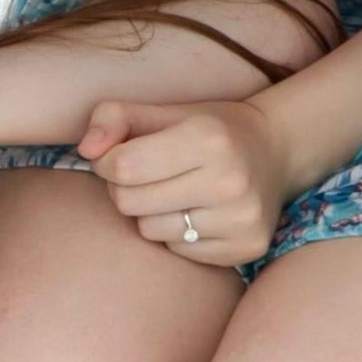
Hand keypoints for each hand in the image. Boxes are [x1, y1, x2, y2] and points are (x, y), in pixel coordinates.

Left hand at [75, 98, 289, 268]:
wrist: (275, 150)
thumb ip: (113, 118)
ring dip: (150, 212)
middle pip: (130, 202)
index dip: (107, 161)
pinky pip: (178, 250)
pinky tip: (197, 210)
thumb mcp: (162, 111)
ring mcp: (241, 219)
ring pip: (150, 230)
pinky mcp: (247, 248)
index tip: (118, 154)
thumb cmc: (208, 128)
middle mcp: (229, 181)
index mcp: (207, 138)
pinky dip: (176, 233)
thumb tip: (86, 150)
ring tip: (175, 190)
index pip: (122, 167)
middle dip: (125, 187)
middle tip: (147, 174)